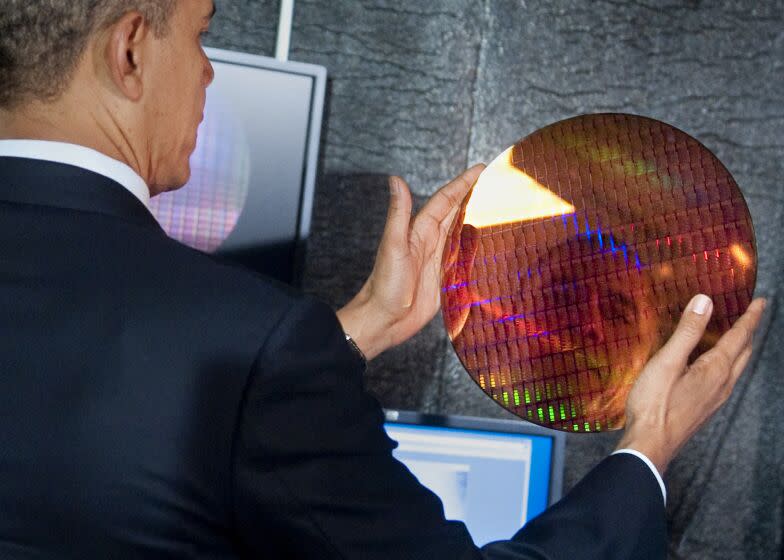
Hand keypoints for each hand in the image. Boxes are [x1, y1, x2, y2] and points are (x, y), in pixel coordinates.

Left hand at [337, 164, 484, 360]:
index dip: (463, 183)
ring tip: (495, 204)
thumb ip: (398, 213)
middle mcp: (430, 241)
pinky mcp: (445, 278)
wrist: (384, 320)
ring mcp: (438, 259)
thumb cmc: (384, 286)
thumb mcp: (393, 246)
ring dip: (476, 217)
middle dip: (473, 194)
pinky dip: (476, 246)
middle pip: (456, 211)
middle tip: (494, 179)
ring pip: (461, 231)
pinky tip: (486, 243)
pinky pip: (464, 256)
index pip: (445, 200)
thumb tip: (395, 180)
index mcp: (420, 230)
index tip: (480, 168)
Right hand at [616, 294, 765, 473]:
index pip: (740, 337)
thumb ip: (687, 331)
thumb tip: (705, 302)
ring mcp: (714, 398)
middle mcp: (722, 384)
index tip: (761, 301)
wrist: (649, 444)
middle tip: (751, 315)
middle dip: (749, 331)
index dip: (751, 317)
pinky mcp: (704, 407)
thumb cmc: (655, 404)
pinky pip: (724, 379)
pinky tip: (712, 365)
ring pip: (736, 367)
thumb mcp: (668, 361)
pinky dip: (726, 362)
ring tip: (734, 335)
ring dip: (739, 348)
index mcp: (716, 369)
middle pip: (744, 352)